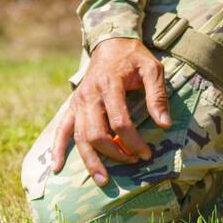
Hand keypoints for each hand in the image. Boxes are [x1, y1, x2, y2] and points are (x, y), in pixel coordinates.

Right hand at [51, 38, 171, 185]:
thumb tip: (164, 124)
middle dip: (115, 153)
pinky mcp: (73, 105)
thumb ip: (158, 95)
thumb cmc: (134, 56)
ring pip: (80, 136)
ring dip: (91, 160)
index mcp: (110, 84)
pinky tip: (57, 167)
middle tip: (133, 162)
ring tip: (103, 180)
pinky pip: (62, 129)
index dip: (133, 141)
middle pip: (97, 133)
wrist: (110, 42)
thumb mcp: (152, 68)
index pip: (119, 121)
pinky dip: (58, 148)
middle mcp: (90, 94)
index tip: (147, 153)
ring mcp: (79, 101)